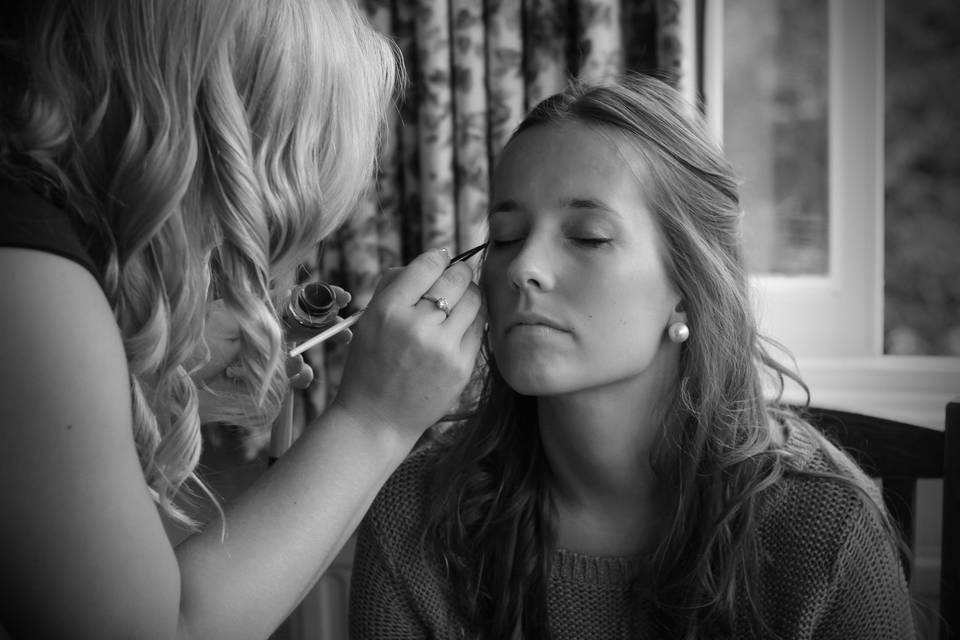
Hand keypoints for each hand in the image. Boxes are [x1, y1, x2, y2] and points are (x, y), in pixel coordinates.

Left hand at [188, 287, 350, 426]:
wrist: (175, 382)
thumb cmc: (196, 343)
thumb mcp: (230, 314)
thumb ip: (262, 304)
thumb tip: (289, 287)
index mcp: (257, 312)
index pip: (297, 301)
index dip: (321, 298)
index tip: (342, 298)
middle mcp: (264, 335)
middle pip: (306, 327)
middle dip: (328, 327)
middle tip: (346, 329)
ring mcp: (266, 361)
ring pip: (302, 356)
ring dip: (308, 357)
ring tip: (301, 360)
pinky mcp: (265, 386)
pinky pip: (292, 381)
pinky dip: (300, 378)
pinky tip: (298, 376)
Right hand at [331, 248, 484, 442]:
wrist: (376, 419)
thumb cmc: (371, 364)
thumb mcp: (369, 319)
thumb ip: (396, 284)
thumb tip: (437, 259)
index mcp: (388, 310)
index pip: (428, 264)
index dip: (439, 258)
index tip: (441, 260)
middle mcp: (417, 326)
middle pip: (457, 278)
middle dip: (459, 273)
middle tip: (457, 277)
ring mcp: (443, 348)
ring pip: (475, 299)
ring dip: (470, 293)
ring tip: (460, 300)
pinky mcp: (461, 367)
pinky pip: (480, 327)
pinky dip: (474, 319)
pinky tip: (462, 323)